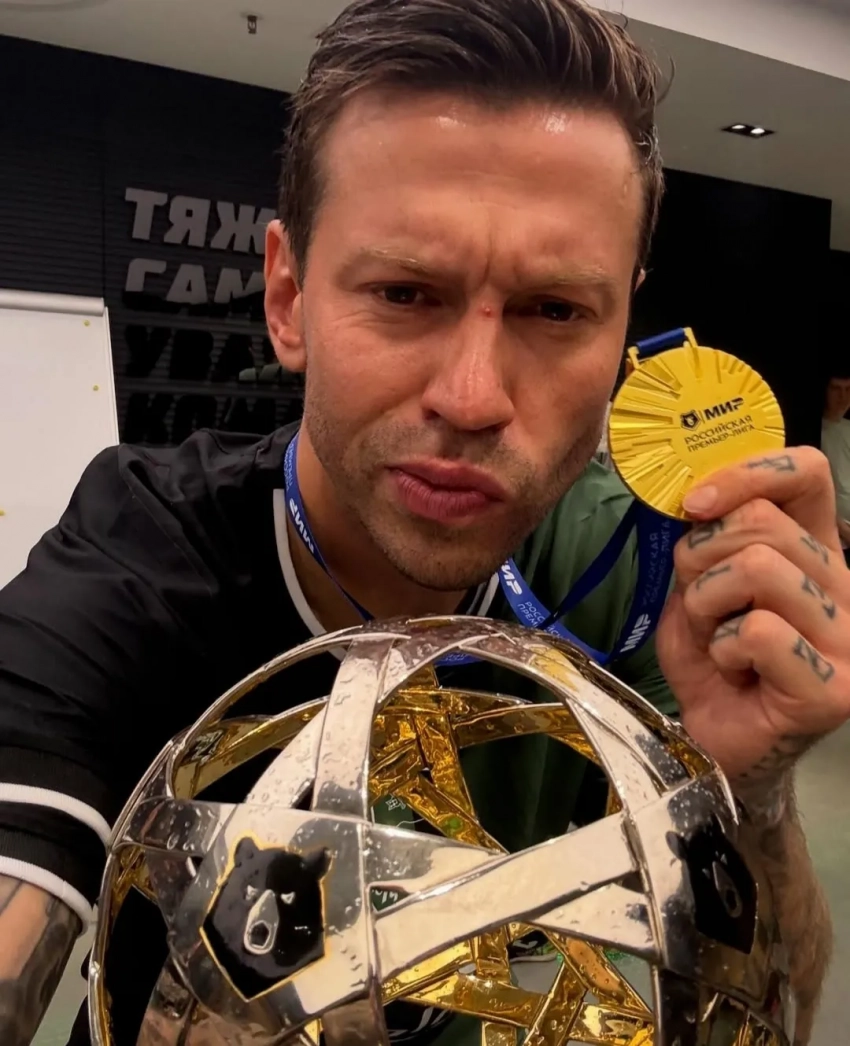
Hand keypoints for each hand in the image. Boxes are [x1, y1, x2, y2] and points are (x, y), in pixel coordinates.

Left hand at [656, 448, 849, 786]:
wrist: (718, 742)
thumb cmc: (712, 661)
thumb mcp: (697, 587)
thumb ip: (704, 541)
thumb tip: (698, 499)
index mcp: (813, 550)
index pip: (807, 474)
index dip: (746, 474)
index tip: (693, 505)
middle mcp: (842, 585)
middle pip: (761, 523)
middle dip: (699, 557)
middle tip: (699, 604)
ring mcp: (846, 638)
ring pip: (757, 568)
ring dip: (706, 604)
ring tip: (714, 638)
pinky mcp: (834, 689)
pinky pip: (757, 631)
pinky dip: (721, 649)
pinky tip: (732, 672)